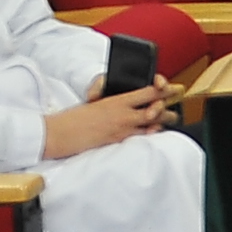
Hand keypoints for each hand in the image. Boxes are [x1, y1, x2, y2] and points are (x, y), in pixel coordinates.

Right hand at [44, 79, 176, 156]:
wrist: (59, 133)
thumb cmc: (74, 117)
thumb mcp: (96, 103)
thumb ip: (116, 102)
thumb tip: (131, 102)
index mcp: (118, 100)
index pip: (149, 92)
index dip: (163, 90)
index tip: (172, 89)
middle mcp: (124, 114)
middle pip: (158, 110)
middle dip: (168, 109)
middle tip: (172, 108)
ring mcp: (123, 129)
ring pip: (153, 125)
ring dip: (161, 123)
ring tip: (166, 120)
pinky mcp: (118, 142)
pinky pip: (142, 138)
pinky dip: (149, 134)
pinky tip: (153, 133)